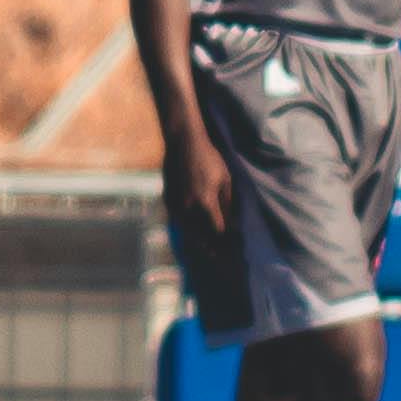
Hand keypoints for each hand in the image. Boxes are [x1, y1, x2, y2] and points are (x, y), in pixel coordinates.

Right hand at [162, 123, 234, 247]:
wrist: (184, 143)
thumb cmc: (210, 158)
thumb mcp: (225, 179)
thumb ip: (228, 202)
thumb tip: (232, 221)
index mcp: (206, 202)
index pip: (217, 229)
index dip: (225, 241)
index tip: (231, 251)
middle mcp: (189, 207)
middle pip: (200, 235)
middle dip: (210, 247)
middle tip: (218, 258)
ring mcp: (176, 204)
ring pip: (186, 230)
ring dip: (197, 242)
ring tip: (205, 251)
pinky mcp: (168, 200)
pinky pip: (177, 221)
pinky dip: (185, 230)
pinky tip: (190, 234)